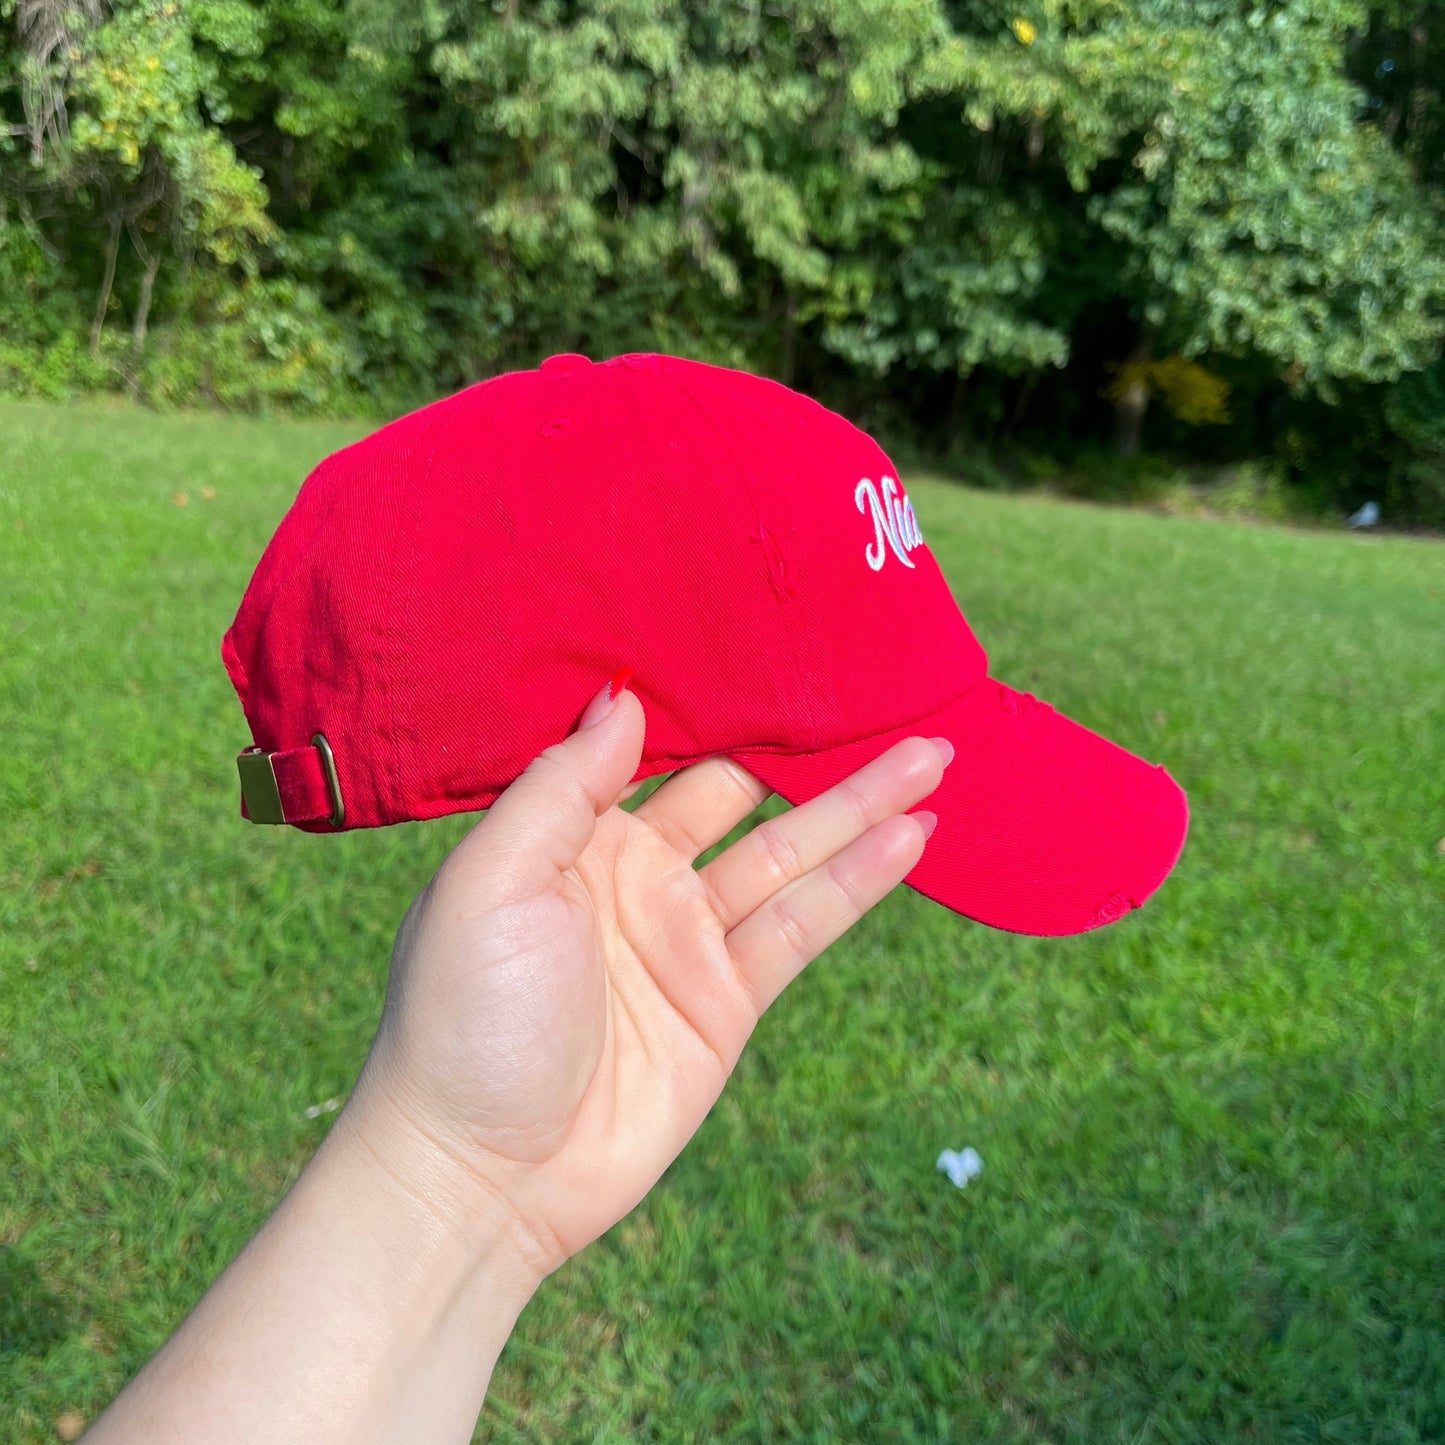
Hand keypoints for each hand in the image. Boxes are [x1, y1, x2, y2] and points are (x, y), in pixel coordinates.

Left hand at [347, 674, 951, 1280]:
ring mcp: (686, 937)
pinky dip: (859, 881)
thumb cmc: (462, 1019)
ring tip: (931, 752)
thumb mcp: (491, 881)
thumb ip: (562, 789)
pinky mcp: (727, 1000)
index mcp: (568, 834)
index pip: (652, 747)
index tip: (766, 641)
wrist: (483, 1176)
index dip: (709, 700)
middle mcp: (635, 873)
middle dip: (800, 744)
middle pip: (738, 790)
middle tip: (874, 685)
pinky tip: (911, 835)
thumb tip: (624, 696)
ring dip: (858, 805)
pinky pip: (803, 926)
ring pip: (789, 852)